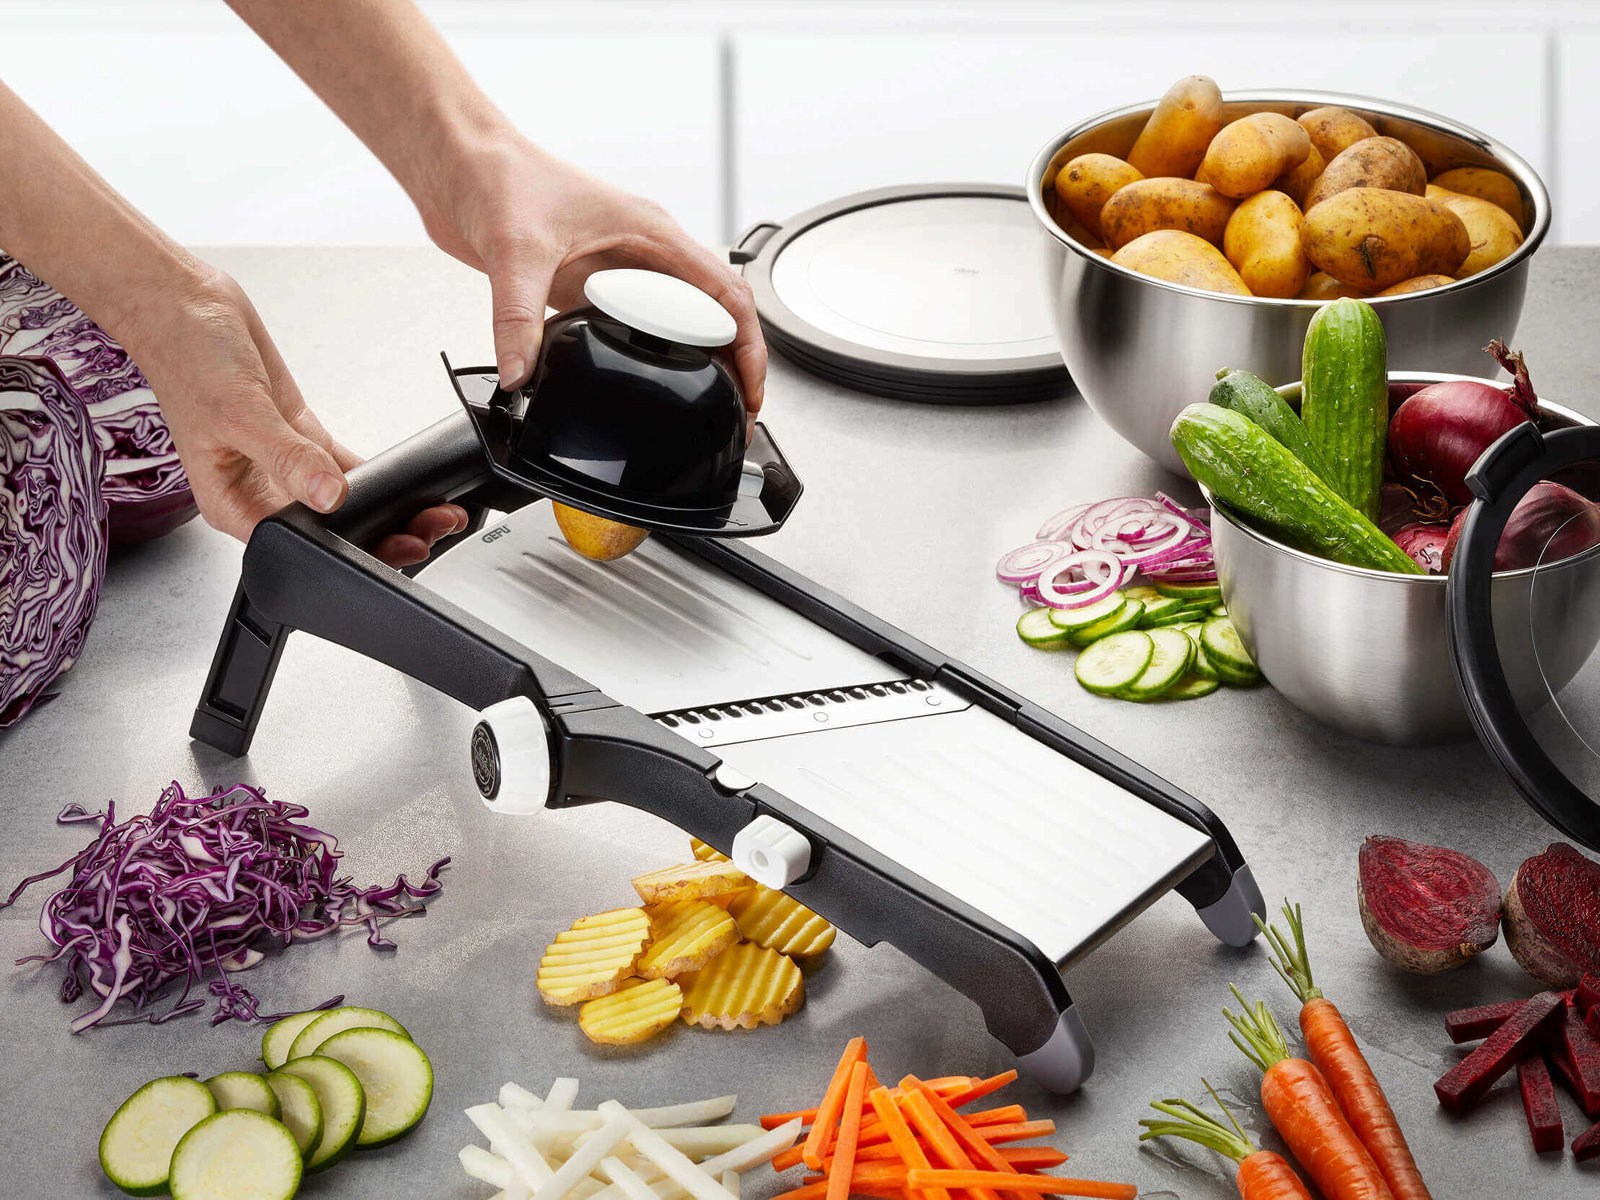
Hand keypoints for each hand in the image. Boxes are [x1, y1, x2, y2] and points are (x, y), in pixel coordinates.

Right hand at [128, 266, 466, 566]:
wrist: (186, 306)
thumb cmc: (186, 359)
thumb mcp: (240, 413)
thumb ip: (287, 457)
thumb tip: (329, 495)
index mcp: (232, 503)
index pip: (298, 544)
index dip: (346, 553)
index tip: (392, 546)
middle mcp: (259, 491)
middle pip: (328, 531)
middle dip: (380, 535)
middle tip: (429, 532)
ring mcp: (284, 465)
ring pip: (344, 502)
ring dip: (387, 507)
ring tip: (432, 512)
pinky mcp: (301, 439)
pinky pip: (346, 467)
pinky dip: (378, 475)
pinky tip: (408, 482)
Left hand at [418, 136, 766, 411]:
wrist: (459, 162)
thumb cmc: (498, 175)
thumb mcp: (514, 250)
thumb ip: (517, 318)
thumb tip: (520, 373)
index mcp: (650, 232)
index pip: (725, 293)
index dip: (749, 344)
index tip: (752, 387)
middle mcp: (642, 251)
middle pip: (711, 313)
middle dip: (732, 363)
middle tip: (733, 410)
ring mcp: (617, 269)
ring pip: (676, 323)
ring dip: (695, 361)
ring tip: (700, 404)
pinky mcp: (586, 284)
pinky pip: (630, 327)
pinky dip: (645, 357)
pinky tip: (638, 383)